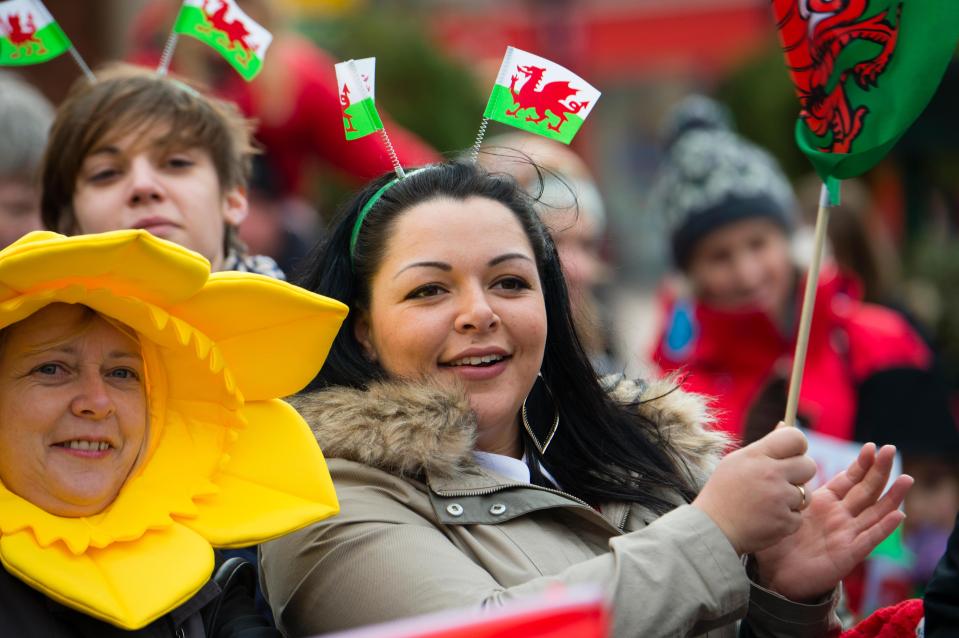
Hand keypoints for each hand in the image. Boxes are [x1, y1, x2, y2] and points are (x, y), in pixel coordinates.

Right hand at [693, 424, 816, 555]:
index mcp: (757, 455)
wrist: (712, 529)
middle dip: (800, 474)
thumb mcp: (737, 461)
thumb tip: (786, 424)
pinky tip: (767, 518)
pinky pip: (799, 516)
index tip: (791, 455)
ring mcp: (779, 499)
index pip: (796, 438)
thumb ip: (765, 446)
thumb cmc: (723, 491)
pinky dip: (786, 519)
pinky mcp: (784, 521)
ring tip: (768, 503)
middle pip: (809, 466)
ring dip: (792, 499)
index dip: (798, 446)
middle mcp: (770, 474)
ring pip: (805, 494)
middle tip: (782, 482)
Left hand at [753, 443, 913, 601]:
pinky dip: (884, 528)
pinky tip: (898, 515)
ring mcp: (846, 535)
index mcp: (824, 502)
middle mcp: (840, 517)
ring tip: (906, 480)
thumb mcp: (778, 502)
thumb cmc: (776, 538)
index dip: (861, 464)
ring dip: (891, 498)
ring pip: (874, 513)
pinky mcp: (848, 554)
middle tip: (891, 450)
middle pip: (865, 491)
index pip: (848, 479)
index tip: (871, 447)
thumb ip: (782, 471)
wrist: (773, 573)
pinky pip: (869, 539)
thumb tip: (778, 432)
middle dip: (879, 471)